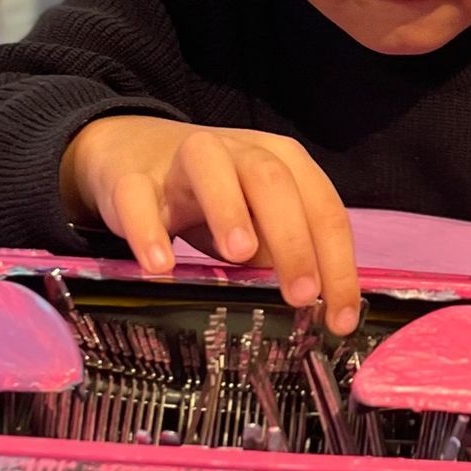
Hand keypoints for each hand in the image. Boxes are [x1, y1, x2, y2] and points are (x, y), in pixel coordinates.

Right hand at [61, 117, 360, 333]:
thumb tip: (314, 301)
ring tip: (238, 256)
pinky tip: (160, 267)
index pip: (322, 209)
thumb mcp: (257, 219)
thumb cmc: (213, 194)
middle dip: (293, 239)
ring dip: (229, 209)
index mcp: (280, 161)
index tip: (339, 319)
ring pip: (211, 169)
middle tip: (301, 295)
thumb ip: (284, 250)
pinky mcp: (132, 177)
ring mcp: (182, 160)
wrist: (133, 151)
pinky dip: (147, 229)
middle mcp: (237, 152)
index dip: (337, 264)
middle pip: (273, 182)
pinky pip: (137, 196)